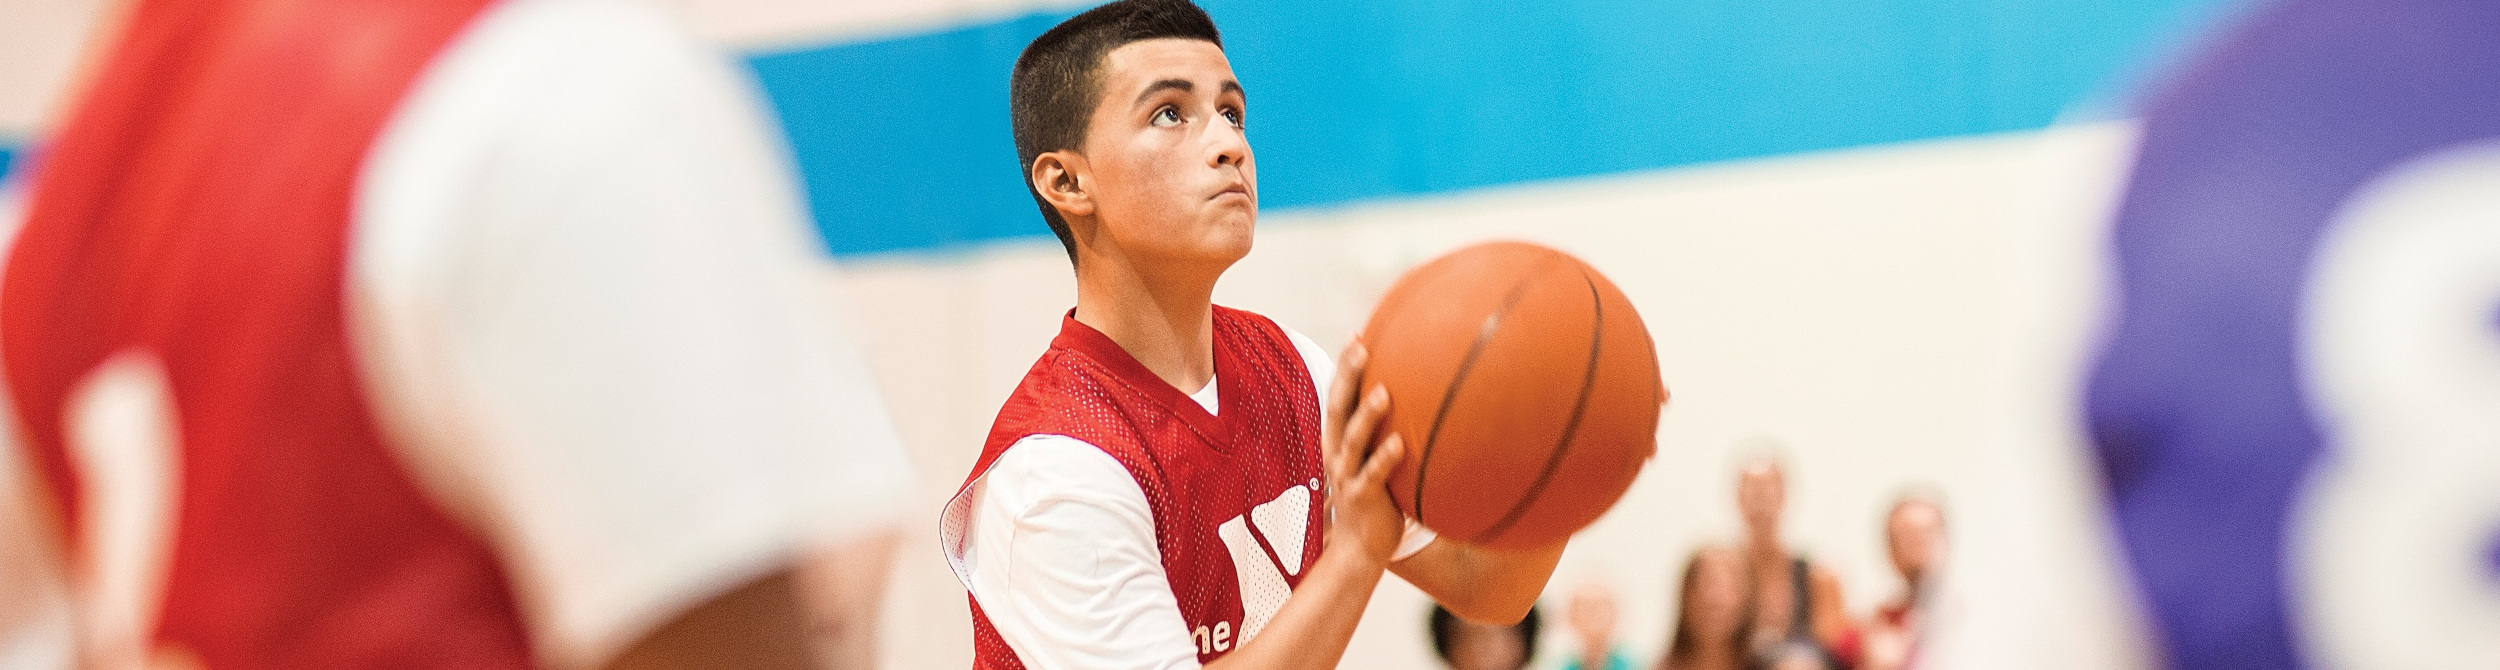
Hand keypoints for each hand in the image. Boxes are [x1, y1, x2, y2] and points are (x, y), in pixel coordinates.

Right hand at [1321, 341, 1406, 569]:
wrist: (1359, 549)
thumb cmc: (1376, 500)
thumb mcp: (1376, 462)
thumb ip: (1388, 434)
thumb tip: (1424, 407)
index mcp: (1339, 441)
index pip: (1338, 397)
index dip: (1344, 367)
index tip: (1356, 335)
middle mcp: (1337, 453)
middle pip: (1338, 407)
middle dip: (1347, 376)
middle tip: (1360, 347)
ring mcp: (1346, 475)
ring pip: (1353, 439)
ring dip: (1367, 415)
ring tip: (1383, 392)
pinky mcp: (1361, 498)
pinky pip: (1372, 475)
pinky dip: (1384, 459)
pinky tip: (1399, 444)